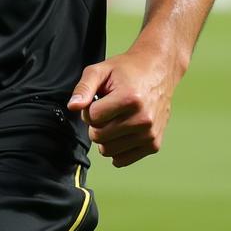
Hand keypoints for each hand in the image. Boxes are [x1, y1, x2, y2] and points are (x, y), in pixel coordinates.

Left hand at [66, 46, 179, 167]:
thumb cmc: (127, 70)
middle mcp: (143, 119)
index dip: (89, 109)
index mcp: (130, 98)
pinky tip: (120, 132)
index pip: (93, 117)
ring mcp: (150, 134)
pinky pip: (122, 160)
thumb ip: (84, 88)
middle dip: (95, 123)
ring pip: (108, 150)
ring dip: (105, 136)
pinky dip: (116, 148)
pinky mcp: (154, 145)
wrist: (158, 71)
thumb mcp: (101, 70)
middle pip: (99, 136)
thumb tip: (72, 107)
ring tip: (114, 118)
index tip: (97, 100)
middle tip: (105, 110)